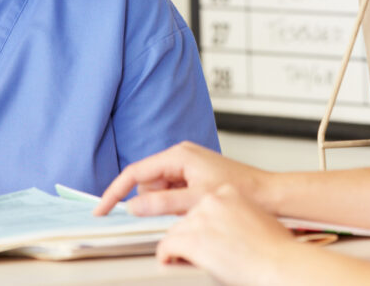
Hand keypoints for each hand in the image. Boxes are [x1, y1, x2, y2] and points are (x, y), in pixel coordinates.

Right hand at [93, 141, 270, 216]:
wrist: (267, 193)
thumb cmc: (240, 189)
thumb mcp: (195, 200)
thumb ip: (161, 203)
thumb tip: (133, 206)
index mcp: (178, 155)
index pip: (135, 172)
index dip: (115, 192)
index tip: (101, 209)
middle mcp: (181, 157)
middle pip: (147, 183)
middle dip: (151, 202)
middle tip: (173, 213)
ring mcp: (189, 167)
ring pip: (160, 191)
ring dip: (166, 205)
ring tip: (189, 210)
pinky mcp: (196, 177)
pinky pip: (173, 193)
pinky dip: (176, 205)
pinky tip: (192, 211)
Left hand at [155, 183, 296, 284]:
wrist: (279, 261)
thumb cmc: (275, 246)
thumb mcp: (256, 217)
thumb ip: (237, 215)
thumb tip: (226, 228)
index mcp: (228, 192)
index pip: (202, 204)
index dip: (201, 223)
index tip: (203, 234)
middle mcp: (212, 201)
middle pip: (187, 218)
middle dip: (190, 235)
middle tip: (199, 251)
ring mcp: (201, 219)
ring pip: (175, 231)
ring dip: (180, 246)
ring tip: (188, 259)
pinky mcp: (193, 240)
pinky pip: (166, 246)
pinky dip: (167, 256)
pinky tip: (171, 261)